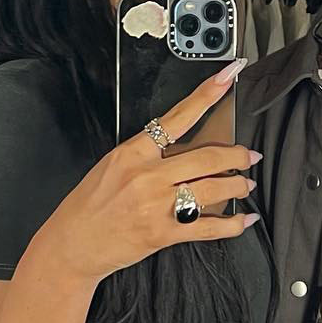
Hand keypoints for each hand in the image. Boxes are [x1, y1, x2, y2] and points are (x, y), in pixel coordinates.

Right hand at [35, 62, 259, 286]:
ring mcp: (157, 205)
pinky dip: (232, 224)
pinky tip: (243, 220)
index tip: (227, 78)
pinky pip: (209, 227)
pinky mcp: (163, 234)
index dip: (206, 96)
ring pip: (214, 189)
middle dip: (237, 155)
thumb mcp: (112, 165)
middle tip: (249, 156)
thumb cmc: (90, 205)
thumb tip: (185, 147)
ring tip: (245, 184)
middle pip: (207, 157)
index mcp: (133, 152)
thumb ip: (147, 154)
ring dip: (238, 185)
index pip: (177, 117)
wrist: (72, 244)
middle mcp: (147, 176)